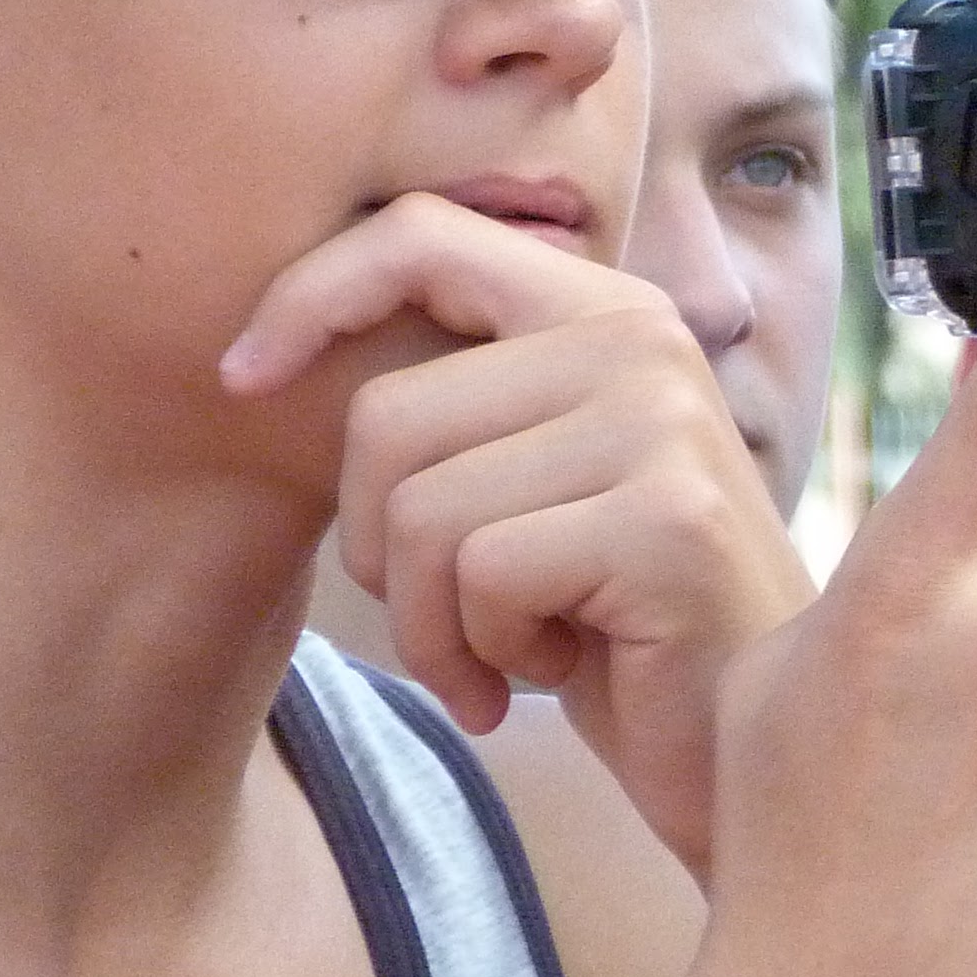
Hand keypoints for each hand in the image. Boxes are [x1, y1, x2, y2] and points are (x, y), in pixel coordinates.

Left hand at [227, 194, 810, 870]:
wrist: (736, 743)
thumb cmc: (607, 623)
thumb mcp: (530, 479)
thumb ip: (458, 397)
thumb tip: (260, 350)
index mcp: (604, 309)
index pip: (419, 234)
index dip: (307, 296)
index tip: (240, 382)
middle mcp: (643, 339)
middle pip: (387, 413)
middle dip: (380, 548)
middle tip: (451, 615)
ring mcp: (664, 423)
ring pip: (425, 508)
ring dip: (434, 623)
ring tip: (508, 652)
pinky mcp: (668, 519)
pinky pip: (483, 576)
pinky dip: (484, 655)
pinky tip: (554, 672)